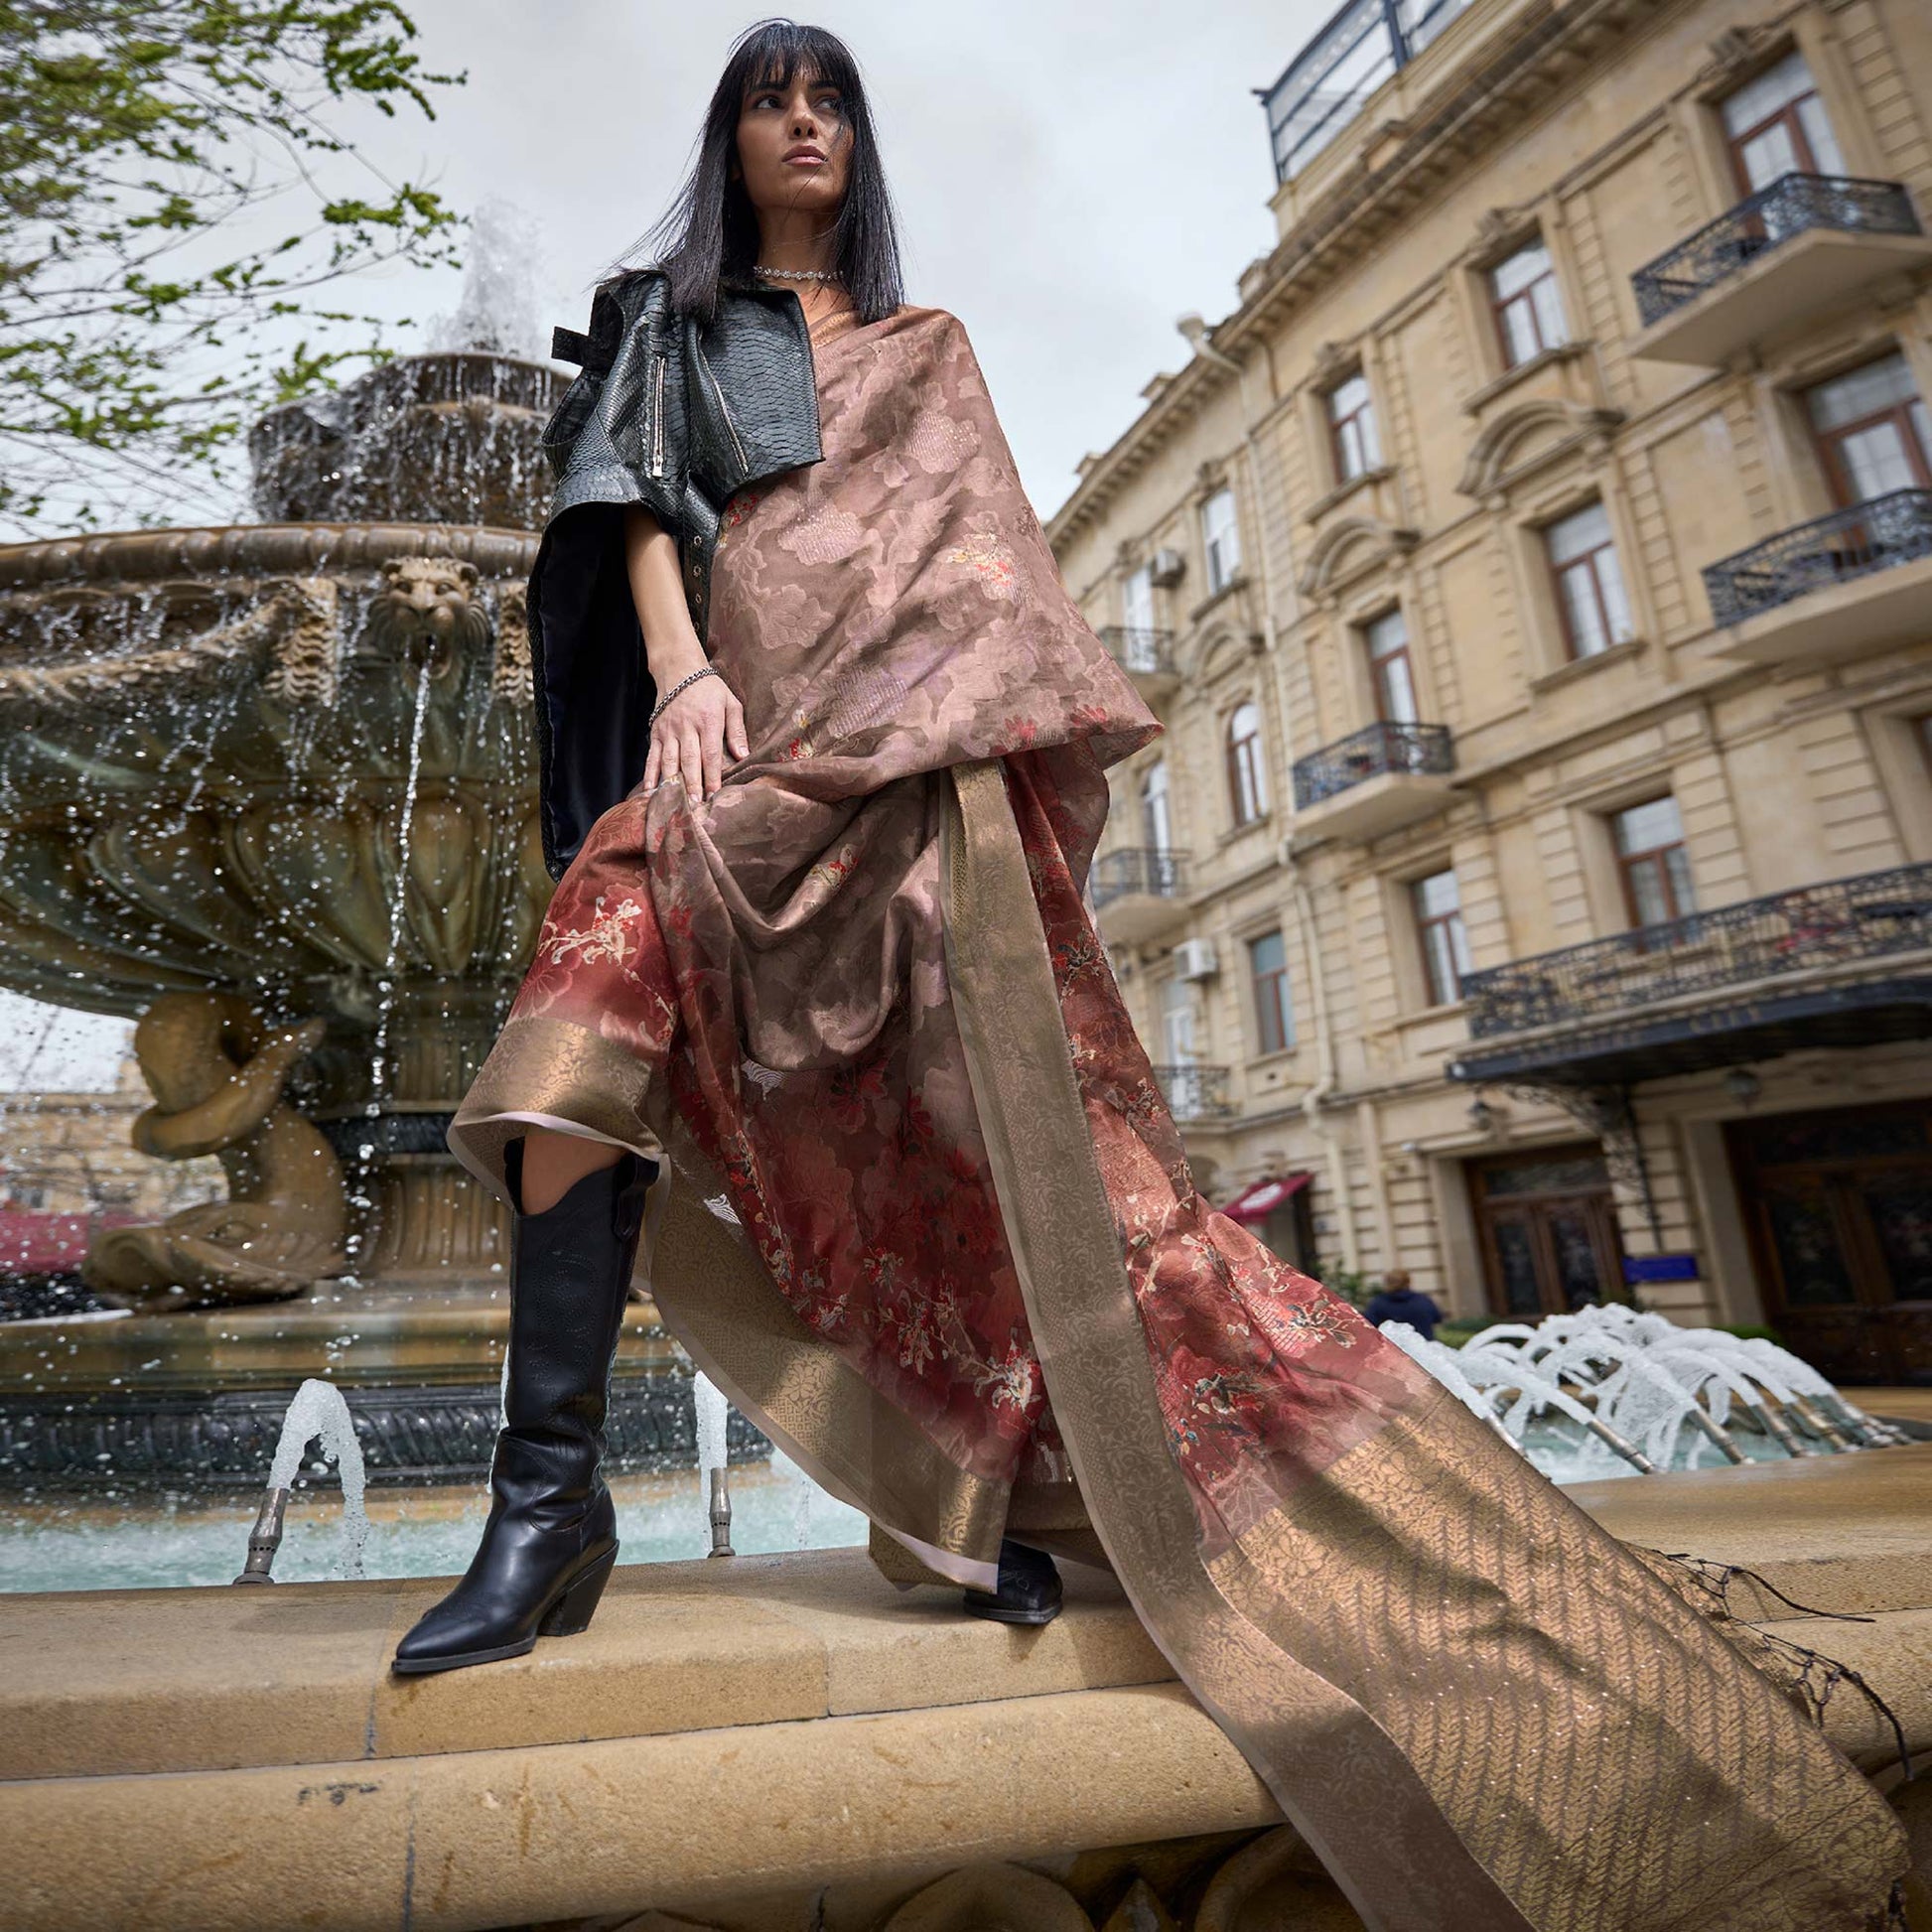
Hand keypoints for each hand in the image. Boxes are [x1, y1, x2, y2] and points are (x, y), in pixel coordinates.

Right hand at [643, 665, 748, 800]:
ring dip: (673, 782)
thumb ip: (737, 730)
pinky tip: (651, 790)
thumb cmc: (710, 688)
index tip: (715, 794)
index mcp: (709, 721)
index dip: (712, 775)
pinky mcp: (656, 732)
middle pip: (690, 760)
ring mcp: (669, 730)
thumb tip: (743, 756)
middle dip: (692, 784)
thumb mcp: (731, 703)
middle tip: (695, 804)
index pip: (711, 754)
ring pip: (670, 760)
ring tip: (676, 801)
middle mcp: (687, 727)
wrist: (679, 668)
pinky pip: (652, 755)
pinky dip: (650, 773)